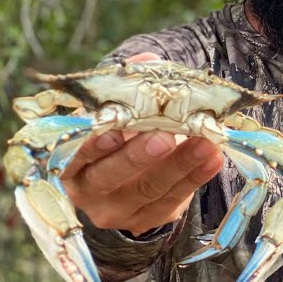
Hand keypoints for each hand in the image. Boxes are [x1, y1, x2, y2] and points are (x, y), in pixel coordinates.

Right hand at [61, 52, 224, 234]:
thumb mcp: (112, 111)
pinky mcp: (146, 220)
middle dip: (139, 157)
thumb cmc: (116, 131)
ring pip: (149, 190)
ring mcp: (117, 211)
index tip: (114, 130)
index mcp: (69, 162)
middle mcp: (87, 192)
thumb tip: (147, 61)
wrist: (128, 173)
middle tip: (165, 136)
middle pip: (110, 177)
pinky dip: (195, 178)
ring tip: (205, 144)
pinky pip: (172, 200)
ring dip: (180, 165)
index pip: (76, 156)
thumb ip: (126, 86)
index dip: (93, 146)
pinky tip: (213, 159)